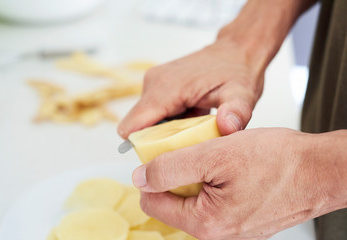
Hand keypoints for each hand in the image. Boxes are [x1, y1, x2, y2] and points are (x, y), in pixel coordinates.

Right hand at [117, 36, 264, 138]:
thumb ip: (236, 112)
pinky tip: (190, 123)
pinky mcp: (159, 85)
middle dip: (155, 143)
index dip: (142, 148)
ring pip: (144, 122)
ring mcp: (154, 83)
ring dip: (162, 134)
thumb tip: (227, 126)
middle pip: (137, 127)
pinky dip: (167, 124)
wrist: (237, 50)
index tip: (163, 161)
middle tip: (185, 150)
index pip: (132, 126)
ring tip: (191, 135)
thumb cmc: (237, 70)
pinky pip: (153, 113)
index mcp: (165, 88)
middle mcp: (153, 83)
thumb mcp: (242, 94)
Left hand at [131, 128, 344, 239]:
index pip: (153, 202)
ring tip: (217, 155)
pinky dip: (216, 179)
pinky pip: (217, 198)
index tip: (164, 153)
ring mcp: (232, 227)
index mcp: (205, 223)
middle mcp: (217, 232)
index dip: (152, 174)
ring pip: (197, 196)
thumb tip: (140, 178)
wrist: (321, 169)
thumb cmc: (277, 161)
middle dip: (179, 172)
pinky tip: (230, 165)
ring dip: (199, 173)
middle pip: (175, 199)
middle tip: (196, 149)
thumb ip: (171, 168)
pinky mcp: (244, 218)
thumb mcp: (214, 155)